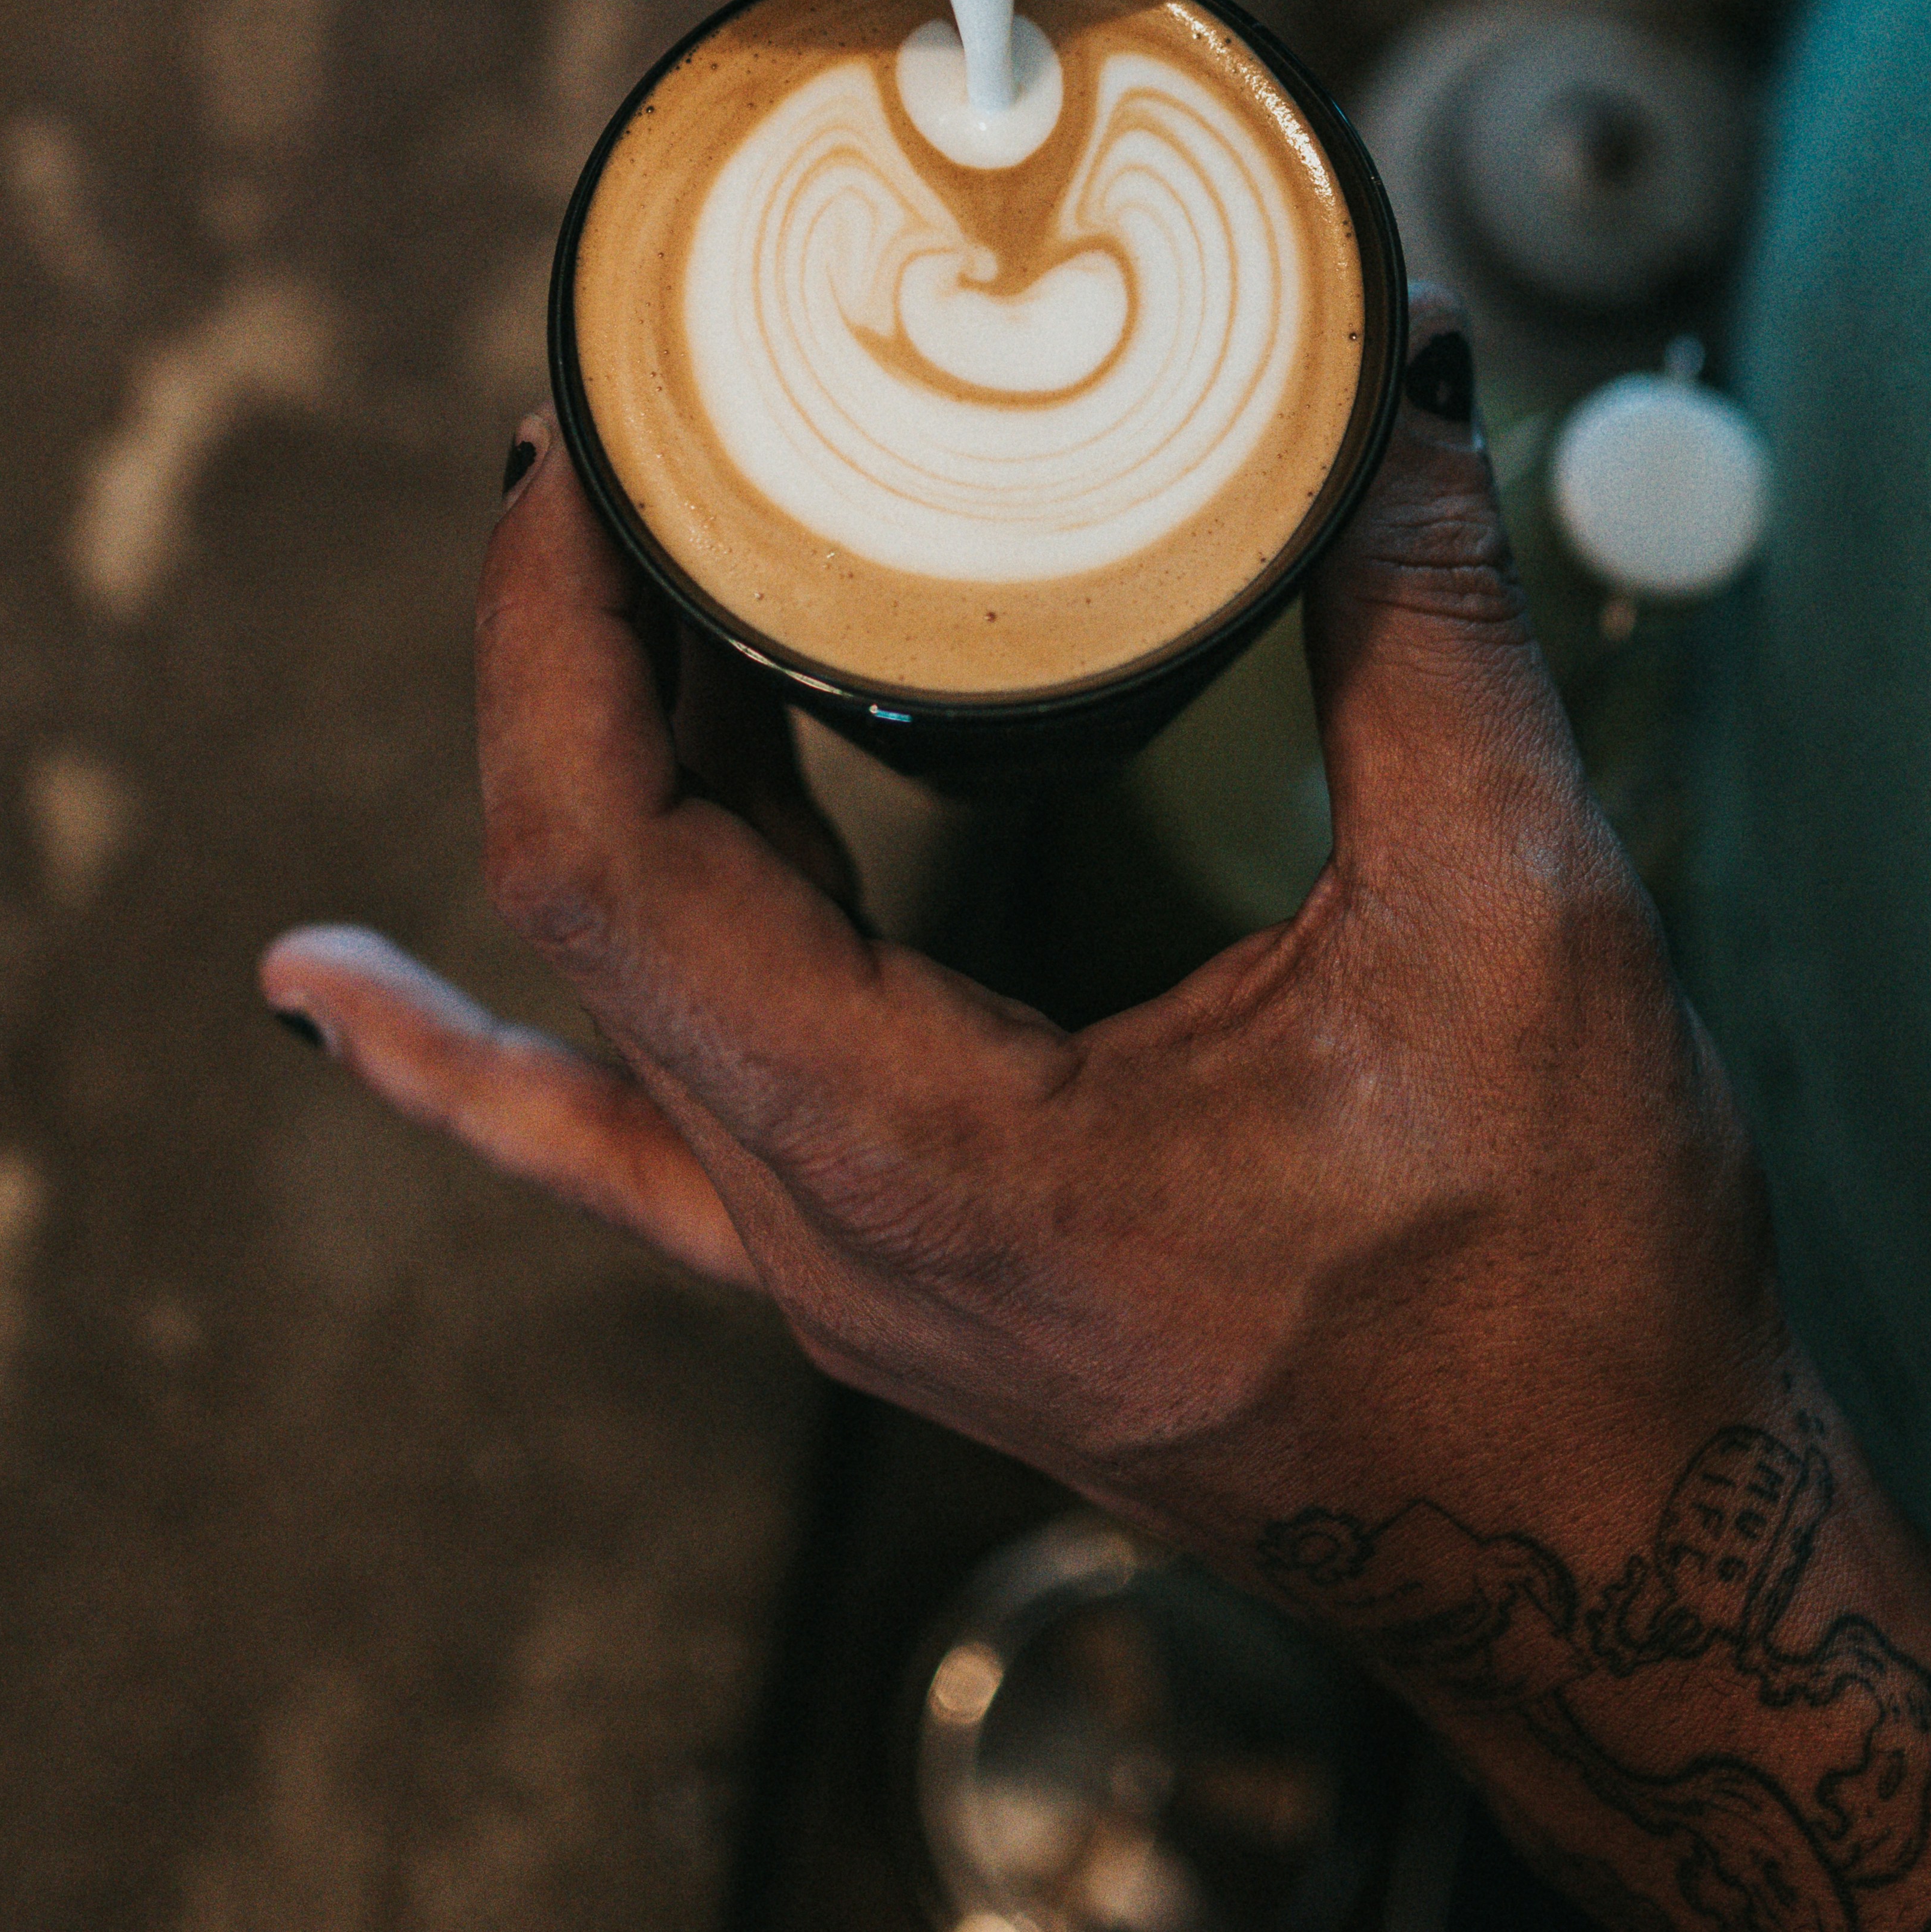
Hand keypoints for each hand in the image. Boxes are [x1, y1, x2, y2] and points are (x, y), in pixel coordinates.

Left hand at [258, 321, 1930, 1928]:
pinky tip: (329, 991)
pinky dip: (467, 1058)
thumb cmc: (1564, 1299)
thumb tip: (1379, 381)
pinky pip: (617, 1142)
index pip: (610, 863)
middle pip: (581, 904)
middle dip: (567, 644)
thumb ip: (1424, 636)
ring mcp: (844, 1270)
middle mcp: (833, 1236)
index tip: (574, 444)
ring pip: (601, 1003)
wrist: (1601, 1550)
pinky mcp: (899, 1262)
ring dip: (578, 771)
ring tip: (563, 574)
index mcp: (929, 1163)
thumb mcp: (1521, 929)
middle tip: (597, 437)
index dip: (555, 631)